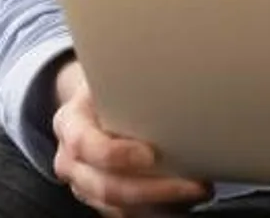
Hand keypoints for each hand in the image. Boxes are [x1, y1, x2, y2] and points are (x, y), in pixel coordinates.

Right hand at [51, 59, 210, 216]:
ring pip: (118, 207)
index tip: (152, 155)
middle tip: (196, 185)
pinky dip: (156, 212)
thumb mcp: (111, 74)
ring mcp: (84, 185)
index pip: (85, 144)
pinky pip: (127, 215)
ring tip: (199, 192)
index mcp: (70, 123)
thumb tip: (180, 66)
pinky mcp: (101, 200)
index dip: (116, 154)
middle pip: (105, 186)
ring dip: (161, 205)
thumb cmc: (109, 86)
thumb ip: (129, 78)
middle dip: (154, 190)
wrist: (91, 106)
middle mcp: (71, 161)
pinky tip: (185, 204)